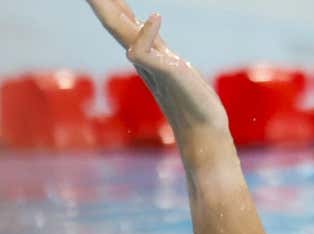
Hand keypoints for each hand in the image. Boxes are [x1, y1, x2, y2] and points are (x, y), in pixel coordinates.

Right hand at [86, 0, 228, 137]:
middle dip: (100, 3)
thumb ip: (159, 51)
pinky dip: (147, 33)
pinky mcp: (165, 73)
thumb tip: (150, 34)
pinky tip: (155, 17)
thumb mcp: (176, 67)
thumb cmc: (195, 103)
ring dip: (107, 9)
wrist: (204, 131)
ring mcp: (151, 65)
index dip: (110, 4)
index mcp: (145, 53)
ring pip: (120, 32)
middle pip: (114, 22)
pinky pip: (145, 52)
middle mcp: (143, 57)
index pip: (121, 21)